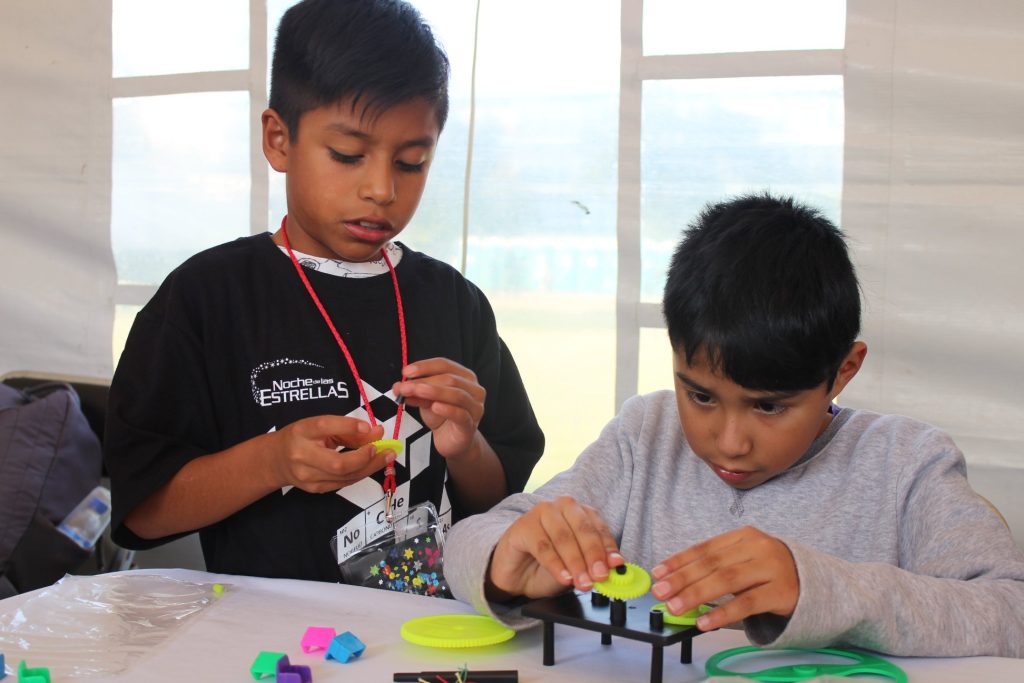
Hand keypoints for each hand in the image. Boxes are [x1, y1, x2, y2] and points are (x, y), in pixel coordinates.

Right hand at [269, 415, 385, 492]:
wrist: (276, 460)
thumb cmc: (301, 438)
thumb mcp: (320, 426)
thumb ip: (348, 428)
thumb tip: (377, 432)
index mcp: (302, 431)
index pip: (324, 426)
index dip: (348, 426)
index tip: (369, 428)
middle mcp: (301, 455)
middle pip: (338, 463)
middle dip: (366, 458)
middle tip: (386, 450)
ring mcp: (307, 476)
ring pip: (345, 476)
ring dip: (369, 467)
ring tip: (386, 457)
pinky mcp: (315, 489)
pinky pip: (344, 483)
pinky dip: (360, 474)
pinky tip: (371, 466)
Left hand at [392, 358, 484, 461]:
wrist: (451, 441)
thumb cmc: (442, 416)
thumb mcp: (426, 400)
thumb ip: (415, 392)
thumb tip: (399, 386)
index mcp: (464, 377)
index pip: (445, 365)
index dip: (425, 366)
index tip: (406, 372)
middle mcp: (474, 390)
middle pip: (450, 379)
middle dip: (424, 382)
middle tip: (404, 387)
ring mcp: (475, 408)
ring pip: (457, 395)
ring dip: (434, 391)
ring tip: (416, 391)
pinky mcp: (470, 426)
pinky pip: (461, 415)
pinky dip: (448, 409)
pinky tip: (435, 407)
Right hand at [486, 496, 623, 600]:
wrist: (516, 574)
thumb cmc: (548, 566)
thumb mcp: (576, 568)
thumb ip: (593, 566)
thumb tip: (614, 569)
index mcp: (580, 512)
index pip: (599, 528)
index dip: (609, 548)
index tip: (616, 566)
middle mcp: (562, 507)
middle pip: (583, 529)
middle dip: (593, 555)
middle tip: (599, 576)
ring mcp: (541, 513)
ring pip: (563, 537)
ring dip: (575, 562)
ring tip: (582, 582)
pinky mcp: (523, 526)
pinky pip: (542, 545)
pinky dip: (555, 564)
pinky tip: (563, 577)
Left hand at [650, 526, 798, 630]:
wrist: (816, 582)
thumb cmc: (769, 571)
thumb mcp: (745, 559)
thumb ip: (716, 566)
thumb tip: (675, 582)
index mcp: (744, 536)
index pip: (705, 548)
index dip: (680, 560)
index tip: (658, 573)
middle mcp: (758, 547)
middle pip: (713, 564)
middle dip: (683, 578)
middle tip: (660, 592)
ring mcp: (771, 568)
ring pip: (727, 581)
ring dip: (697, 594)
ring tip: (676, 607)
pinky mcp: (781, 593)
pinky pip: (747, 604)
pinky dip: (723, 613)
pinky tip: (705, 623)